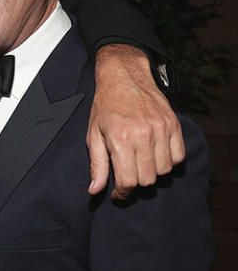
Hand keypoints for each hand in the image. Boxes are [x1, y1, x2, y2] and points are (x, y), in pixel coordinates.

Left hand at [87, 44, 184, 199]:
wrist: (124, 77)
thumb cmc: (105, 107)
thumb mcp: (93, 135)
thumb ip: (97, 165)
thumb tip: (95, 190)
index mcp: (120, 139)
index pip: (128, 181)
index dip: (122, 193)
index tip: (119, 193)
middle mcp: (143, 135)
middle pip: (147, 179)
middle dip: (135, 183)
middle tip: (127, 175)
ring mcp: (161, 129)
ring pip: (164, 170)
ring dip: (152, 172)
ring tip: (140, 163)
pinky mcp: (173, 124)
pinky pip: (178, 156)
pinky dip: (168, 161)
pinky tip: (155, 155)